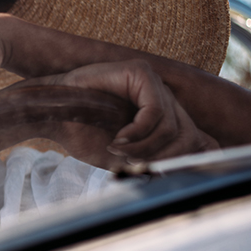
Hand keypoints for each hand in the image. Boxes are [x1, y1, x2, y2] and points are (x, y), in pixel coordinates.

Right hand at [43, 60, 217, 163]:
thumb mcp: (128, 156)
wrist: (49, 116)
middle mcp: (164, 97)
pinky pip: (156, 112)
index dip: (194, 160)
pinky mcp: (140, 73)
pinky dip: (137, 133)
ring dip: (144, 148)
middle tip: (131, 162)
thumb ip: (159, 160)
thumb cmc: (83, 135)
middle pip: (191, 137)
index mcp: (164, 116)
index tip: (169, 176)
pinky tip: (117, 138)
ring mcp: (154, 83)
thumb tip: (194, 172)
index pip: (201, 140)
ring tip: (118, 150)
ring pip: (174, 128)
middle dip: (163, 158)